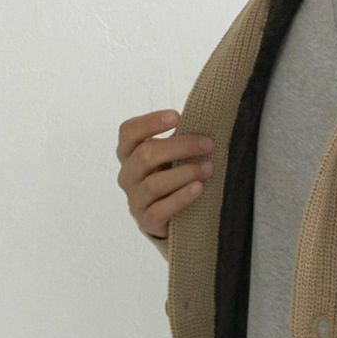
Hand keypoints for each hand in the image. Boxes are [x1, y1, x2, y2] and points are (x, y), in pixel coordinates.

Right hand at [116, 109, 213, 239]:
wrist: (166, 217)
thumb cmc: (169, 177)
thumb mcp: (169, 156)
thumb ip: (176, 140)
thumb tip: (203, 121)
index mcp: (129, 154)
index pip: (129, 132)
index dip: (150, 122)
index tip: (177, 116)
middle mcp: (128, 175)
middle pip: (146, 154)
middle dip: (180, 146)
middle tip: (208, 144)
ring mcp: (135, 199)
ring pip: (154, 183)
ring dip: (185, 173)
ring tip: (208, 168)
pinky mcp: (147, 221)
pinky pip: (161, 209)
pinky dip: (181, 197)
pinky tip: (198, 188)